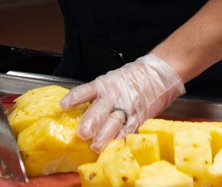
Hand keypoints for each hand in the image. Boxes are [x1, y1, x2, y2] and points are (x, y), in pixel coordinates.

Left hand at [59, 53, 184, 151]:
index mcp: (105, 85)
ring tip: (97, 146)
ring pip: (115, 122)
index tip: (63, 105)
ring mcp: (127, 107)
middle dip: (91, 122)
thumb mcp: (113, 81)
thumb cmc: (132, 78)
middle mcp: (115, 95)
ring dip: (105, 135)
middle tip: (82, 134)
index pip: (86, 90)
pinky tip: (116, 147)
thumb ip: (98, 96)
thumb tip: (77, 112)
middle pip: (100, 109)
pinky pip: (130, 129)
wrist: (158, 73)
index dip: (74, 97)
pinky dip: (122, 139)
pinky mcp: (139, 116)